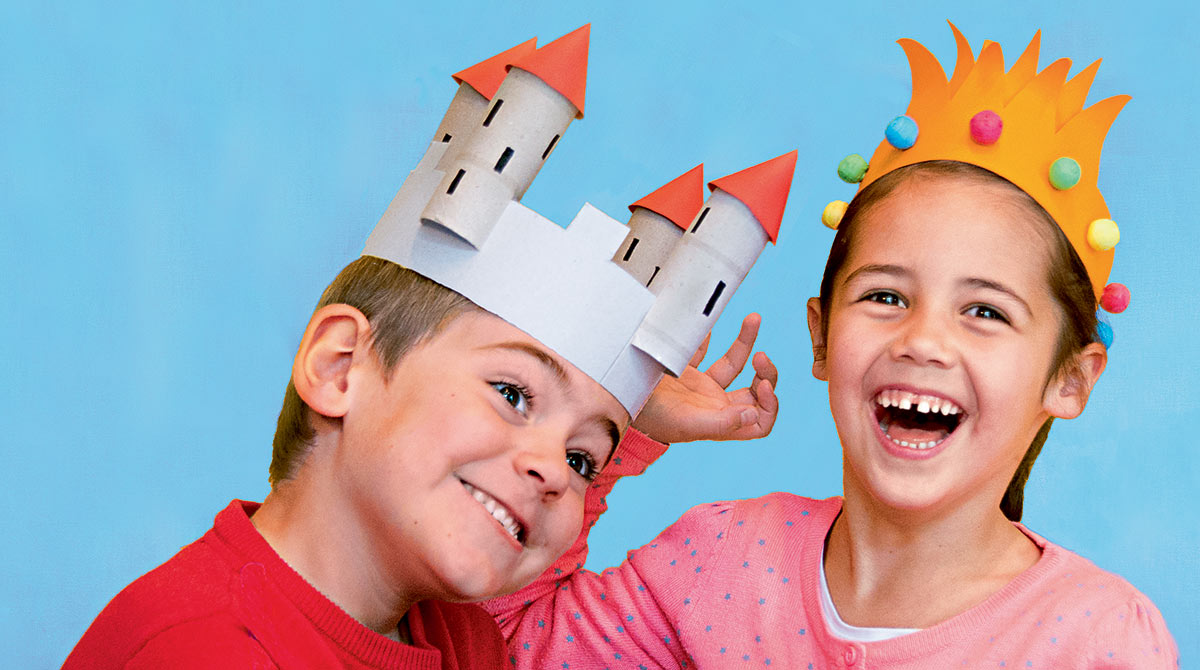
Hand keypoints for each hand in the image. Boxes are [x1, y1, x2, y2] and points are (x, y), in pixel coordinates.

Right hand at [632, 313, 778, 443]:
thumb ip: (721, 423)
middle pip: (755, 392)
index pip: (759, 422)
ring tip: (752, 318)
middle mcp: (715, 404)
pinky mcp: (685, 369)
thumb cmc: (652, 421)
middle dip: (766, 373)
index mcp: (720, 421)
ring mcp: (701, 385)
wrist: (619, 403)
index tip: (761, 385)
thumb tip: (752, 414)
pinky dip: (709, 336)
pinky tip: (710, 325)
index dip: (769, 405)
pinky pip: (704, 349)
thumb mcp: (687, 424)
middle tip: (761, 357)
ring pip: (734, 363)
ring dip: (747, 343)